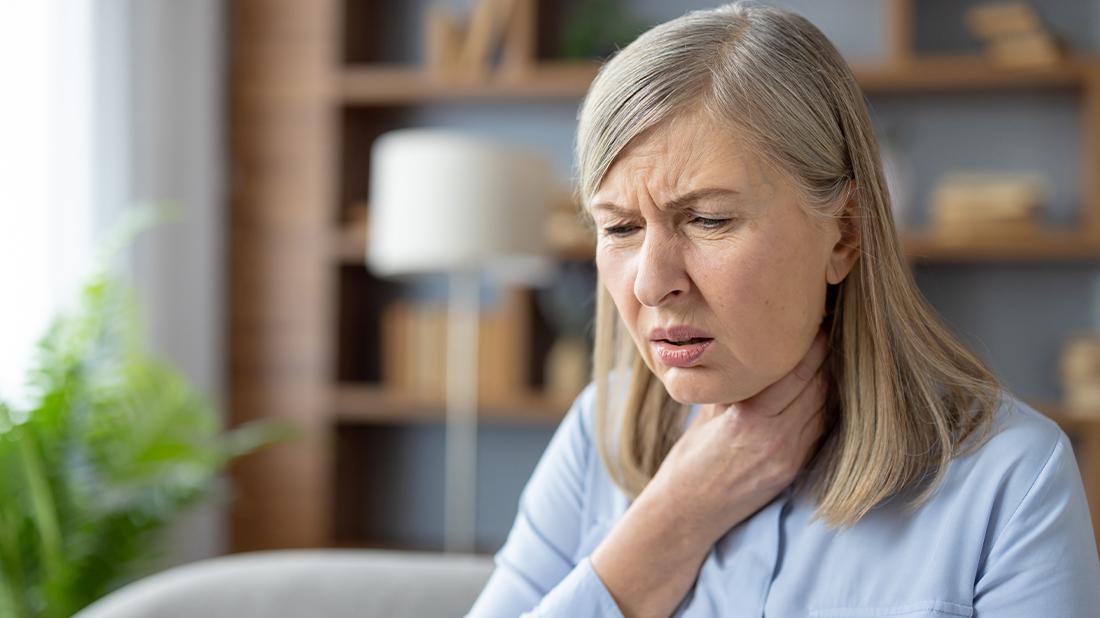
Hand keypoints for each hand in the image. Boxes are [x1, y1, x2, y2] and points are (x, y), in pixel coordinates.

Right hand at [590, 330, 828, 617]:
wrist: (689, 510)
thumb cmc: (691, 458)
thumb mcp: (707, 412)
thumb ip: (737, 385)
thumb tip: (756, 351)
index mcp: (749, 417)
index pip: (796, 370)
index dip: (812, 343)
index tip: (815, 319)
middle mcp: (775, 436)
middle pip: (819, 385)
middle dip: (827, 356)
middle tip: (829, 329)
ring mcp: (789, 455)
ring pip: (826, 406)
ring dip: (830, 380)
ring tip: (830, 355)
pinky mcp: (794, 469)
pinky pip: (820, 429)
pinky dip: (824, 406)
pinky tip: (821, 390)